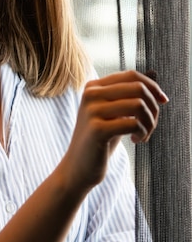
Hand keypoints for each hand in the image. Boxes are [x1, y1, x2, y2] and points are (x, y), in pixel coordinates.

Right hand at [60, 70, 167, 193]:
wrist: (79, 166)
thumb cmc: (100, 139)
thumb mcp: (111, 113)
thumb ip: (126, 98)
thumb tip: (156, 90)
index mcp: (93, 87)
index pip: (131, 75)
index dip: (153, 86)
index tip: (162, 101)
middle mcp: (90, 95)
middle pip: (138, 88)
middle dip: (153, 107)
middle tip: (150, 124)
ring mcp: (92, 111)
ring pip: (139, 105)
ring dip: (150, 122)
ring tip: (144, 134)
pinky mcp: (97, 129)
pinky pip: (134, 124)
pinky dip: (142, 133)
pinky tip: (136, 140)